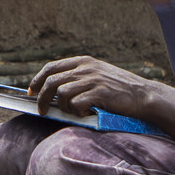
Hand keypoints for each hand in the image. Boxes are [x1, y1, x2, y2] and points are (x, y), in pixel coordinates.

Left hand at [29, 56, 156, 121]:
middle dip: (42, 99)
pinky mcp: (99, 93)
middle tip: (42, 111)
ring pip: (61, 94)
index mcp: (83, 61)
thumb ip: (79, 77)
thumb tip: (53, 91)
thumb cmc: (120, 90)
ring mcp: (93, 80)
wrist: (144, 96)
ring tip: (75, 112)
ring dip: (63, 108)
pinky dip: (77, 112)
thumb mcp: (98, 75)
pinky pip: (75, 104)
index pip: (51, 68)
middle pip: (51, 82)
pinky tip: (86, 114)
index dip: (37, 81)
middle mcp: (86, 68)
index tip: (31, 93)